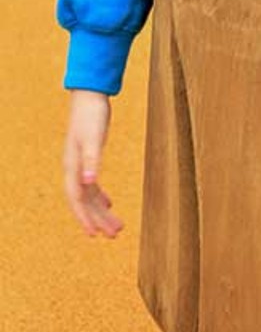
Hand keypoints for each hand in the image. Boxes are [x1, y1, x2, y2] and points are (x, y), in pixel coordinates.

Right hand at [63, 89, 123, 237]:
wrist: (90, 96)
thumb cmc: (91, 115)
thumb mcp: (93, 138)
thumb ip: (92, 159)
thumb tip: (89, 182)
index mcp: (72, 166)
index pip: (77, 199)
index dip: (84, 218)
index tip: (94, 235)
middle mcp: (74, 169)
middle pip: (84, 201)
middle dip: (97, 219)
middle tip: (114, 235)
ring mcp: (80, 165)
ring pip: (89, 195)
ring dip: (101, 211)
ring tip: (116, 226)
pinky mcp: (88, 158)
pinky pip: (92, 185)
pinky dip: (100, 196)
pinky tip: (109, 204)